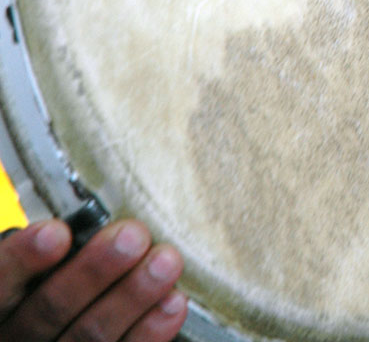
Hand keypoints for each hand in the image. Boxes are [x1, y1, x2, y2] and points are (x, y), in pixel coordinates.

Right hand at [0, 218, 186, 340]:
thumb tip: (87, 216)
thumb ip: (47, 253)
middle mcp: (16, 338)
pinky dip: (150, 331)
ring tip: (166, 261)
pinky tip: (174, 302)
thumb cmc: (53, 285)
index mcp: (0, 309)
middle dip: (94, 272)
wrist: (65, 331)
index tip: (56, 232)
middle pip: (49, 310)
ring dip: (132, 296)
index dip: (21, 261)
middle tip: (132, 236)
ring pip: (88, 336)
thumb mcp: (34, 271)